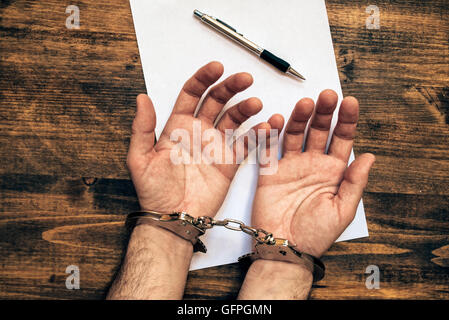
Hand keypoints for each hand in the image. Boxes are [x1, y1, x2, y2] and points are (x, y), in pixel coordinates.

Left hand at [127, 61, 275, 217]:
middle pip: (216, 100)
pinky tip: (265, 125)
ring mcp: (216, 146)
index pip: (192, 94)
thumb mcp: (140, 158)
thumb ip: (142, 128)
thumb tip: (142, 98)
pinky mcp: (230, 162)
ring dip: (245, 108)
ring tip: (255, 103)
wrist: (174, 219)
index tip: (217, 68)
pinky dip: (257, 134)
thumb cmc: (154, 191)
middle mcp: (198, 132)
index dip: (204, 79)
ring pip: (234, 118)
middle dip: (230, 87)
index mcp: (177, 127)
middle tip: (244, 78)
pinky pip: (247, 143)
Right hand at [252, 89, 374, 257]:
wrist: (285, 247)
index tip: (350, 102)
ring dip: (300, 117)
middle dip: (324, 112)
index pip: (342, 139)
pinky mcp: (270, 170)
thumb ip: (355, 181)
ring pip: (296, 133)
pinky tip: (276, 121)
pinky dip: (271, 133)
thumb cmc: (316, 233)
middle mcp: (312, 164)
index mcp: (333, 172)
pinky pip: (269, 147)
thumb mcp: (343, 209)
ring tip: (305, 104)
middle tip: (327, 95)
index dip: (346, 120)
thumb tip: (370, 156)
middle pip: (319, 130)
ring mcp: (290, 165)